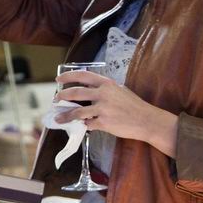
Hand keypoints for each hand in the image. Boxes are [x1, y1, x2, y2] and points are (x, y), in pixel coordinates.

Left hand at [53, 70, 178, 156]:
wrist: (146, 120)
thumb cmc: (134, 105)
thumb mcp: (119, 90)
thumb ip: (104, 89)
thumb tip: (88, 91)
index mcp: (106, 83)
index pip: (83, 76)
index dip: (68, 77)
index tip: (58, 80)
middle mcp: (103, 94)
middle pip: (76, 93)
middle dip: (62, 96)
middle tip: (55, 100)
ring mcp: (103, 109)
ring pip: (77, 112)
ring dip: (66, 115)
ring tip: (59, 118)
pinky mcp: (104, 123)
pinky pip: (88, 124)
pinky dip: (83, 125)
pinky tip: (81, 126)